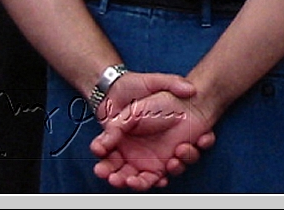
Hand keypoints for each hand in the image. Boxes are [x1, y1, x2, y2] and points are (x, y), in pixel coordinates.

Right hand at [92, 91, 215, 189]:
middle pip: (125, 178)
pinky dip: (175, 168)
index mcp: (123, 146)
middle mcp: (137, 157)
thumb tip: (97, 148)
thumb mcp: (132, 112)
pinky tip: (177, 155)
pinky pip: (172, 172)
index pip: (108, 163)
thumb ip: (114, 129)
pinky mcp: (173, 161)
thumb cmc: (158, 103)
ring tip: (160, 161)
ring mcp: (155, 161)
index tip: (103, 171)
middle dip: (123, 181)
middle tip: (126, 179)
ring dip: (147, 180)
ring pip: (146, 181)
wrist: (187, 101)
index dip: (104, 170)